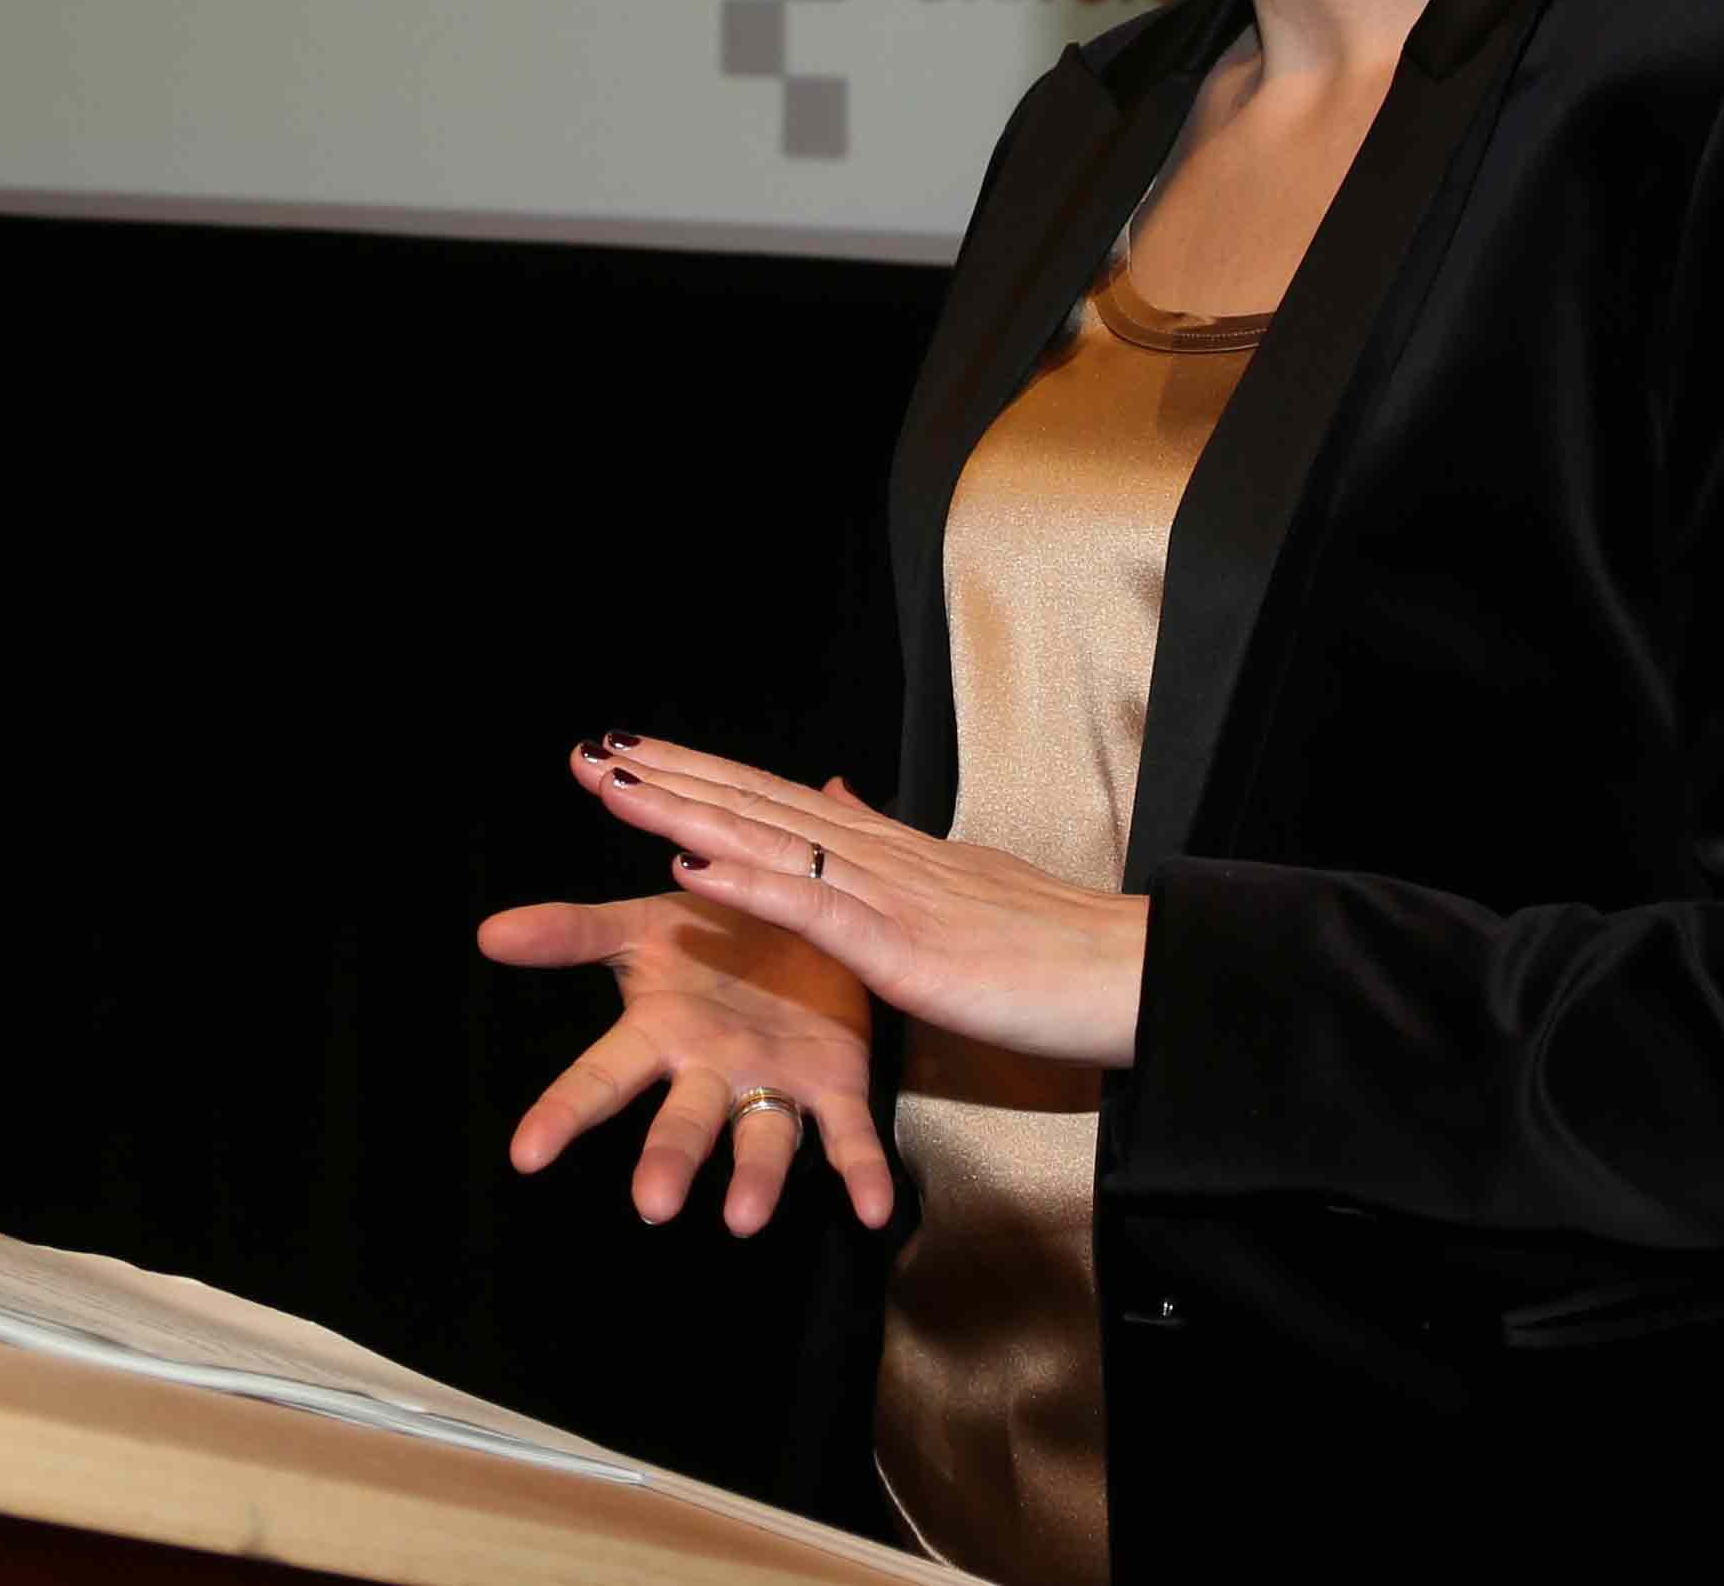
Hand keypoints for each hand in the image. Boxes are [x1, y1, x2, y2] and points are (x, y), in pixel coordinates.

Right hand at [475, 882, 895, 1236]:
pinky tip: (874, 1211)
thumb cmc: (713, 932)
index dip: (564, 1113)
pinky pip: (847, 1136)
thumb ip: (570, 933)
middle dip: (667, 1160)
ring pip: (762, 1139)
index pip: (601, 1077)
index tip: (526, 1154)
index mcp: (661, 1032)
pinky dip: (862, 1174)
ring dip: (755, 1179)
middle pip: (683, 1122)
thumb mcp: (642, 923)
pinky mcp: (833, 1087)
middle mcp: (712, 1072)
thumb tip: (487, 932)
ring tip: (744, 1217)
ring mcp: (773, 1084)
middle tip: (652, 1204)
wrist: (802, 917)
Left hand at [579, 734, 1149, 1071]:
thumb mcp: (958, 884)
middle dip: (666, 779)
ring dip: (684, 814)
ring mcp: (891, 900)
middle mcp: (878, 858)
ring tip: (613, 787)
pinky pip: (814, 915)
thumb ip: (887, 843)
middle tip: (585, 752)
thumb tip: (832, 793)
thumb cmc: (1054, 948)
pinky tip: (691, 875)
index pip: (774, 800)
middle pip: (753, 805)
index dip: (699, 774)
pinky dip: (749, 890)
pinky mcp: (907, 953)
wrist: (1137, 973)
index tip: (630, 751)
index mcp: (887, 851)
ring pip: (769, 844)